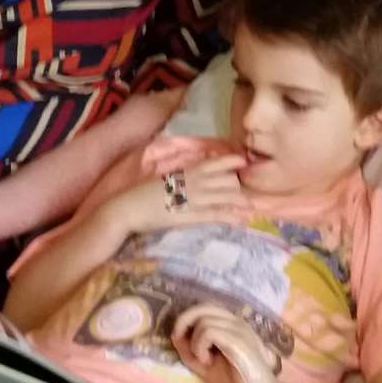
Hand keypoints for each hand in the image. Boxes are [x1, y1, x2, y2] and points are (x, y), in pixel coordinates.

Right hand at [108, 153, 249, 235]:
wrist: (129, 208)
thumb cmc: (144, 194)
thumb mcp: (167, 179)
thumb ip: (183, 177)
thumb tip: (194, 176)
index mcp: (188, 171)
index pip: (216, 162)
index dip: (233, 161)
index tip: (244, 162)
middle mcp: (196, 182)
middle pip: (228, 180)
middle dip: (239, 188)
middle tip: (247, 195)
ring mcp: (195, 198)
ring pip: (227, 196)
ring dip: (242, 203)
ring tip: (252, 208)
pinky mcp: (192, 215)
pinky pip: (218, 215)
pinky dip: (232, 218)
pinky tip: (242, 221)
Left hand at [172, 302, 283, 382]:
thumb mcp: (206, 365)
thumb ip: (191, 349)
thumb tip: (175, 334)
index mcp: (233, 325)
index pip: (206, 307)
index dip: (187, 318)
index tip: (180, 339)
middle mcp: (238, 322)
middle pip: (203, 307)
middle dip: (184, 321)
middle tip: (181, 342)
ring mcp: (240, 330)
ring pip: (203, 321)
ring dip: (195, 342)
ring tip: (204, 361)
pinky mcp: (238, 341)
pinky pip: (208, 332)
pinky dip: (200, 347)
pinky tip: (207, 362)